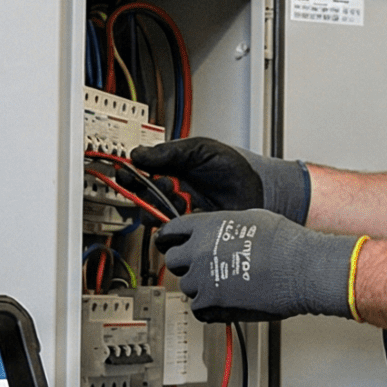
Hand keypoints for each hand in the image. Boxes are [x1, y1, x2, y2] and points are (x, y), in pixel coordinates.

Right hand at [131, 137, 310, 220]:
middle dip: (146, 192)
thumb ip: (169, 152)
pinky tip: (188, 216)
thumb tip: (138, 154)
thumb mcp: (200, 150)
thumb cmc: (235, 168)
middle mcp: (173, 194)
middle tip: (163, 185)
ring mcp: (181, 214)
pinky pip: (172, 236)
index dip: (130, 174)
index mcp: (172, 171)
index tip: (125, 173)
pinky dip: (175, 227)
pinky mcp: (191, 232)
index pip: (140, 174)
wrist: (260, 190)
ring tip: (180, 200)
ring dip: (161, 209)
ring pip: (154, 219)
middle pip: (143, 199)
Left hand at [154, 209, 359, 322]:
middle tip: (200, 267)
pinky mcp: (211, 303)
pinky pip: (198, 309)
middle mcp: (199, 251)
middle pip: (173, 260)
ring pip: (187, 286)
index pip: (172, 230)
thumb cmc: (285, 244)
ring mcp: (203, 278)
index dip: (169, 237)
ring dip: (201, 287)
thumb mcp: (251, 218)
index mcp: (207, 227)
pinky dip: (210, 308)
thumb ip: (224, 226)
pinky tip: (226, 301)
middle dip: (185, 264)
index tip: (168, 243)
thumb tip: (219, 232)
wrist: (300, 270)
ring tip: (225, 285)